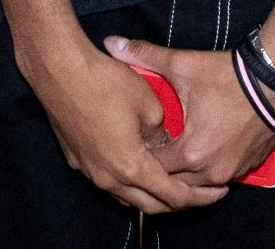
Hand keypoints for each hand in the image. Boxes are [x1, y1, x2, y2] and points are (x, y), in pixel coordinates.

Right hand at [22, 37, 227, 214]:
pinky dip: (126, 178)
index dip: (198, 197)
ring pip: (125, 195)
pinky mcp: (76, 157)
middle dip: (176, 203)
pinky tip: (134, 159)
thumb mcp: (148, 102)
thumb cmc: (105, 82)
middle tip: (198, 194)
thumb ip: (161, 131)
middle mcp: (108, 178)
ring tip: (168, 179)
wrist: (58, 69)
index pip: (172, 196)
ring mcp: (89, 170)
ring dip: (148, 192)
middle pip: (149, 205)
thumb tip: (162, 141)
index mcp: (131, 167)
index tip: (216, 193)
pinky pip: (107, 178)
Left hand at [107, 37, 274, 186]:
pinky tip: (200, 150)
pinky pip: (220, 177)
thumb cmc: (229, 76)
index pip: (154, 168)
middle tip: (152, 147)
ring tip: (173, 151)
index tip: (138, 139)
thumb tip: (112, 43)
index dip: (143, 154)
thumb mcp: (183, 65)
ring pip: (198, 183)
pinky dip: (208, 168)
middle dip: (162, 167)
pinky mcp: (247, 167)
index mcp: (190, 153)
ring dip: (185, 171)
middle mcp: (210, 171)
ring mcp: (232, 172)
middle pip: (175, 181)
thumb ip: (144, 56)